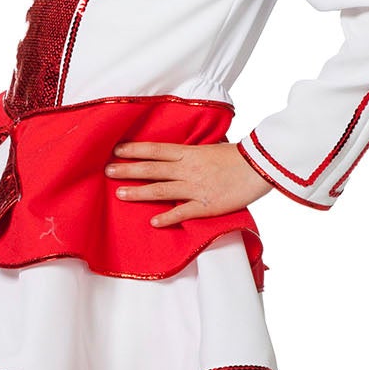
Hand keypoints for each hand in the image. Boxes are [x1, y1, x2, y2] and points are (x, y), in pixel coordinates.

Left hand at [105, 140, 274, 226]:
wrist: (261, 166)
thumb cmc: (238, 156)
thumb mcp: (211, 147)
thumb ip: (192, 152)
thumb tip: (177, 152)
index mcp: (189, 153)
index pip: (155, 150)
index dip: (135, 150)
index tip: (116, 150)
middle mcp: (188, 170)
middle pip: (152, 169)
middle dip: (128, 170)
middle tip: (107, 171)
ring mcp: (195, 188)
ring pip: (161, 190)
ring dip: (139, 193)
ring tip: (119, 194)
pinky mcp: (206, 205)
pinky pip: (183, 212)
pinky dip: (168, 218)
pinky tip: (153, 222)